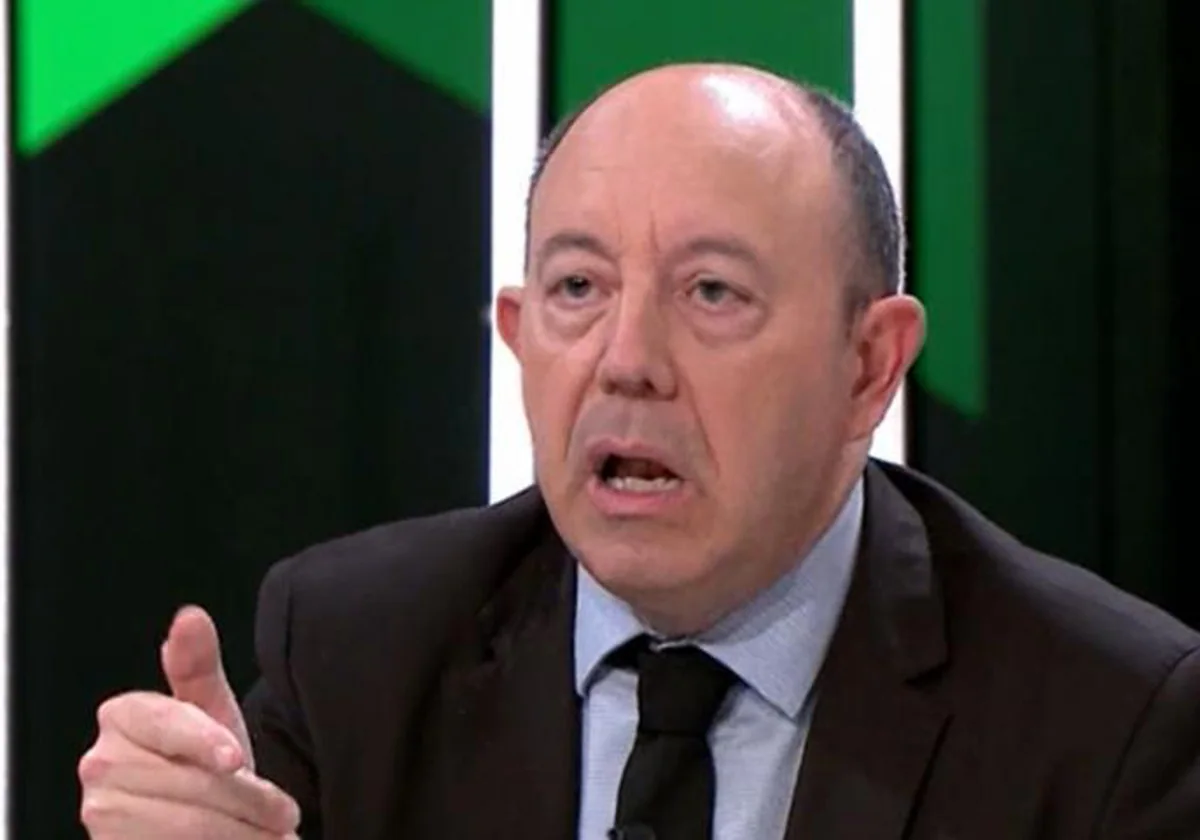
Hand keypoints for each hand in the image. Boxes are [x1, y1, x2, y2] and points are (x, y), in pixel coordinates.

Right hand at [79, 606, 301, 837]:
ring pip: (187, 826)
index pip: (167, 725)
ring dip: (243, 834)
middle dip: (249, 801)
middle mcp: (99, 764)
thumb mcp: (208, 708)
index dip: (204, 742)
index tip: (236, 758)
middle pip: (188, 782)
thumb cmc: (205, 757)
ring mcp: (100, 813)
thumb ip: (197, 663)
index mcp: (122, 716)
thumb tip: (189, 617)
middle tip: (286, 813)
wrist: (194, 817)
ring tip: (277, 835)